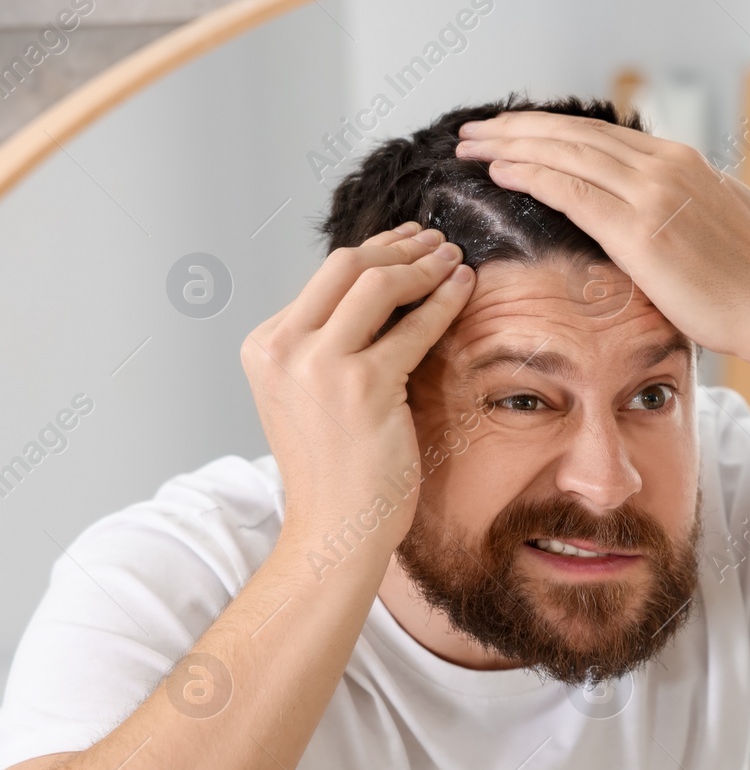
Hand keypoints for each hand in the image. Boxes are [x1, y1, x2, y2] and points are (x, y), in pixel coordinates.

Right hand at [241, 223, 473, 557]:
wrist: (335, 528)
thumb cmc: (335, 468)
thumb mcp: (309, 393)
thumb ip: (328, 344)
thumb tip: (379, 292)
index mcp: (265, 346)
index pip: (324, 278)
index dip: (374, 251)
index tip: (408, 242)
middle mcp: (283, 348)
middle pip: (345, 266)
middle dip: (398, 247)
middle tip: (437, 241)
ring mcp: (319, 365)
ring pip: (377, 284)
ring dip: (424, 266)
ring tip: (454, 259)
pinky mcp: (363, 386)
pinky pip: (414, 328)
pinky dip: (444, 302)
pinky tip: (465, 288)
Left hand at [455, 111, 749, 363]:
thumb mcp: (727, 222)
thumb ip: (696, 205)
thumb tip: (686, 207)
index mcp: (683, 162)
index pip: (600, 135)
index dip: (550, 131)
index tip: (514, 134)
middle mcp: (665, 165)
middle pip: (574, 133)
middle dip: (517, 129)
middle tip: (474, 131)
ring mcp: (653, 193)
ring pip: (565, 152)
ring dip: (510, 145)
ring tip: (470, 146)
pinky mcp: (640, 229)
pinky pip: (571, 189)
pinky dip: (530, 174)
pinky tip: (498, 171)